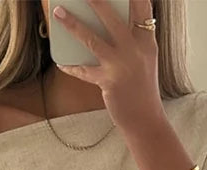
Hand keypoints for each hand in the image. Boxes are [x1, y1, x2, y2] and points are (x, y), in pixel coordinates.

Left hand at [51, 0, 164, 131]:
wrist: (146, 120)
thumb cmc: (143, 91)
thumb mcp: (144, 61)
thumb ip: (132, 42)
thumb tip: (104, 26)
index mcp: (147, 42)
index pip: (143, 8)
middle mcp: (136, 50)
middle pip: (113, 17)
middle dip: (96, 0)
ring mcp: (121, 66)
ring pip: (92, 39)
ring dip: (73, 24)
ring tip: (59, 13)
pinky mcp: (108, 82)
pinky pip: (84, 70)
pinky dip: (71, 66)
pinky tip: (61, 62)